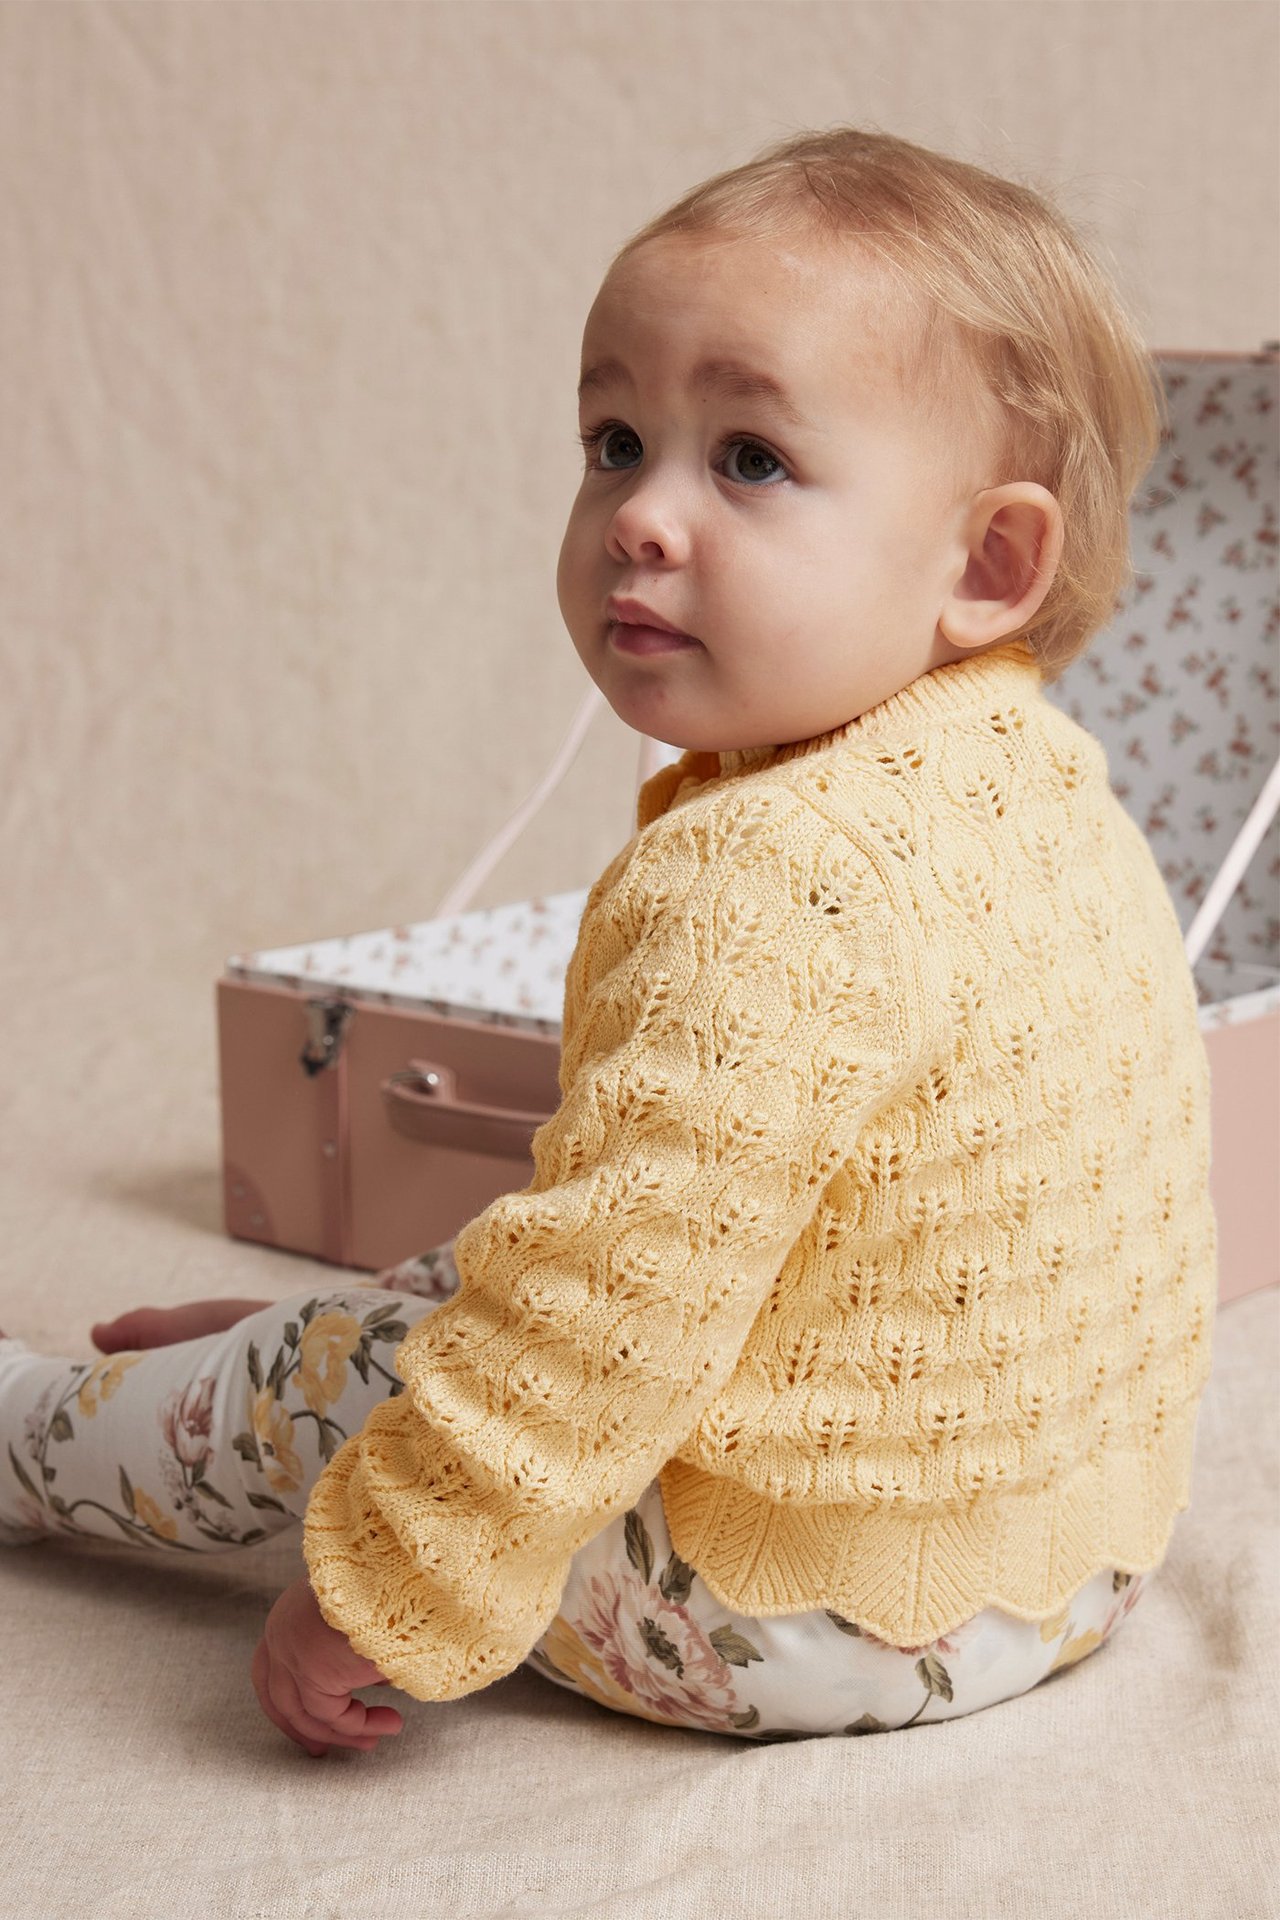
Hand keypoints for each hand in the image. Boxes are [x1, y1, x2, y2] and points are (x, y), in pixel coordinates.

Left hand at [252, 1573, 404, 1757]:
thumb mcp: (365, 1612)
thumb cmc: (391, 1584)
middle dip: (302, 1728)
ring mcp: (290, 1653)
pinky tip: (392, 1722)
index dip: (288, 1699)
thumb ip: (355, 1646)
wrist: (396, 1570)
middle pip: (277, 1697)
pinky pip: (331, 1716)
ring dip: (343, 1733)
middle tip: (323, 1751)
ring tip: (383, 1734)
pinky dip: (360, 1726)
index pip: (270, 1667)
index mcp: (289, 1612)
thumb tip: (374, 1678)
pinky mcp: (310, 1672)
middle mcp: (280, 1632)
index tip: (310, 1720)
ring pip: (303, 1712)